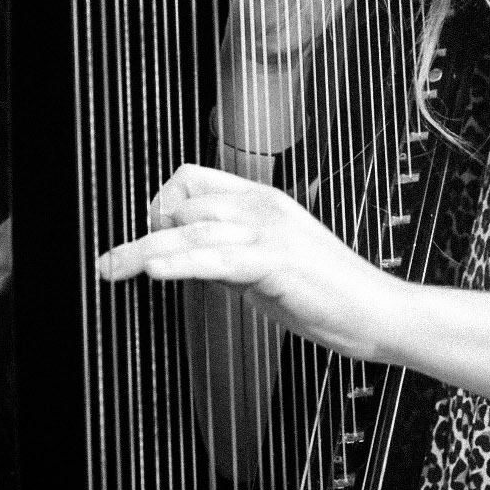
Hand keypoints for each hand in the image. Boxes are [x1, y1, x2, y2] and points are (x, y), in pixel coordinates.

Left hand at [96, 163, 401, 364]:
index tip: (146, 234)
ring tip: (112, 269)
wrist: (378, 310)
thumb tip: (183, 258)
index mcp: (264, 200)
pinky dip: (182, 262)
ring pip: (192, 232)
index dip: (162, 201)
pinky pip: (218, 258)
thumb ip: (229, 254)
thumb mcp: (269, 264)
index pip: (195, 178)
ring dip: (142, 251)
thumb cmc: (329, 292)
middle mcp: (264, 207)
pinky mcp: (277, 262)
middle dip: (142, 235)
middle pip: (184, 206)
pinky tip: (156, 271)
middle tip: (113, 265)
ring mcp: (272, 232)